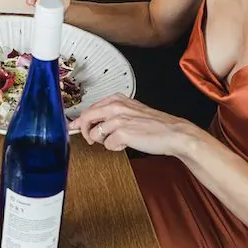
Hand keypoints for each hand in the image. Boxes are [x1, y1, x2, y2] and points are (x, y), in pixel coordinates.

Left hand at [72, 94, 196, 156]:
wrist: (173, 133)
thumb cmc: (155, 124)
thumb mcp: (132, 111)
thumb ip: (113, 113)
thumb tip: (93, 122)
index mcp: (117, 100)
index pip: (89, 108)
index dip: (80, 121)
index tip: (73, 127)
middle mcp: (115, 107)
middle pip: (85, 118)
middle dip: (85, 131)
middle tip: (91, 139)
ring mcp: (118, 120)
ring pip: (95, 134)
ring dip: (104, 141)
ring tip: (119, 139)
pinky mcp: (122, 133)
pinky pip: (107, 145)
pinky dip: (115, 147)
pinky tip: (127, 144)